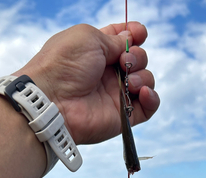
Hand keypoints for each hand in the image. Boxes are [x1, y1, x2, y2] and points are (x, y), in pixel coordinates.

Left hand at [16, 22, 159, 144]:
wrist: (53, 99)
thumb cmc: (64, 64)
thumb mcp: (89, 36)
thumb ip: (115, 38)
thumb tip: (130, 40)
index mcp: (97, 51)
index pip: (123, 40)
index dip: (135, 34)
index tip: (139, 33)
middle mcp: (107, 73)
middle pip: (138, 59)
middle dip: (138, 56)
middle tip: (124, 61)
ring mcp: (116, 95)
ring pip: (145, 81)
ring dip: (143, 76)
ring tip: (129, 82)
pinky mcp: (122, 116)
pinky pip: (148, 108)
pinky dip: (152, 98)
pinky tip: (143, 92)